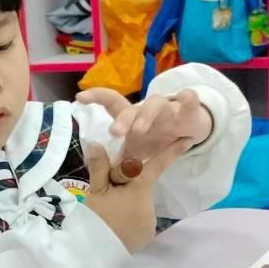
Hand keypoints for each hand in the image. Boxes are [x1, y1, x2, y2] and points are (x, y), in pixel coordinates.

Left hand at [77, 86, 212, 162]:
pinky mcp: (186, 111)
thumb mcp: (135, 150)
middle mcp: (144, 109)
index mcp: (130, 117)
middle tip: (114, 132)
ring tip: (140, 130)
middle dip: (122, 120)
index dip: (96, 98)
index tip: (80, 98)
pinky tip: (185, 96)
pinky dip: (188, 99)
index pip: (111, 104)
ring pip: (155, 104)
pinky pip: (188, 103)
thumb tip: (100, 171)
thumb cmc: (154, 138)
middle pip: (130, 109)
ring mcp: (166, 108)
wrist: (186, 131)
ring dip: (146, 115)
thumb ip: (120, 160)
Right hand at [81, 139, 192, 252]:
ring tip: (108, 215)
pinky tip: (116, 226)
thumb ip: (99, 167)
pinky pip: (139, 222)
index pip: (157, 165)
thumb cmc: (96, 217)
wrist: (96, 252)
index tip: (188, 141)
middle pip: (140, 188)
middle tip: (107, 197)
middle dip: (127, 189)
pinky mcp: (146, 236)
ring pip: (138, 206)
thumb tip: (94, 142)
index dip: (172, 152)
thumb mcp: (96, 190)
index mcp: (139, 188)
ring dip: (127, 206)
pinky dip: (129, 220)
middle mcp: (149, 204)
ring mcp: (149, 221)